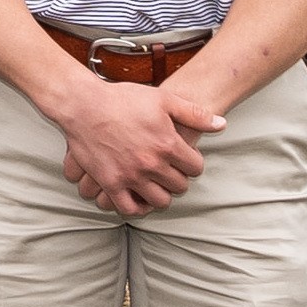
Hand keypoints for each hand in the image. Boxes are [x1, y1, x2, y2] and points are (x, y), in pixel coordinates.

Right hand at [49, 79, 210, 216]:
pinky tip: (138, 197)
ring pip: (160, 201)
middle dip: (178, 178)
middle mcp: (152, 164)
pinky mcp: (111, 183)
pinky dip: (137, 207)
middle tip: (170, 170)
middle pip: (180, 186)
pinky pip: (129, 208)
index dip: (192, 163)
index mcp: (168, 144)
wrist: (84, 104)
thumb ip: (194, 114)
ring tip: (156, 184)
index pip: (195, 168)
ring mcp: (131, 176)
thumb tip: (222, 125)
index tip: (184, 158)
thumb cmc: (123, 99)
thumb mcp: (163, 99)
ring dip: (162, 194)